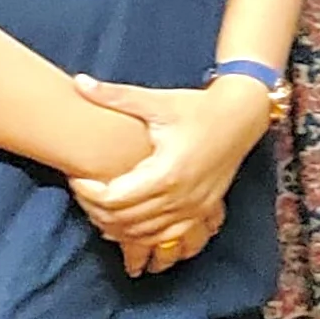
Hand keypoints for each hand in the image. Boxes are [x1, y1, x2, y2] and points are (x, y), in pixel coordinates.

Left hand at [66, 75, 273, 276]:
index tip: (77, 177)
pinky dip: (145, 235)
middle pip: (125, 220)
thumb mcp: (156, 101)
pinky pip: (167, 236)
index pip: (114, 199)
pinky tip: (129, 224)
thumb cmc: (197, 108)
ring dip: (118, 226)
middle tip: (83, 192)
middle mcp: (181, 196)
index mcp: (166, 172)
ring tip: (100, 206)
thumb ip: (115, 95)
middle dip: (96, 210)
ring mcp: (194, 207)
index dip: (88, 193)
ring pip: (144, 234)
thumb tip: (79, 82)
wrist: (242, 116)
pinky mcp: (202, 211)